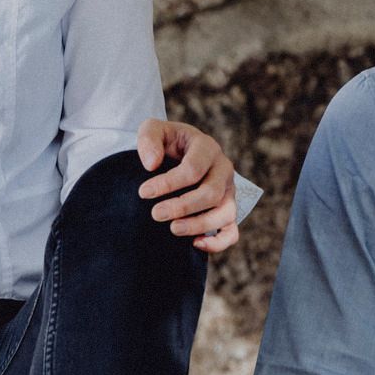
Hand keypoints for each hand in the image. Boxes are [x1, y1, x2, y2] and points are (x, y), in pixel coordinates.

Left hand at [137, 118, 240, 252]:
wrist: (176, 153)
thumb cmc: (165, 142)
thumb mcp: (153, 130)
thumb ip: (148, 139)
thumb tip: (151, 164)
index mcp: (207, 147)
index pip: (193, 169)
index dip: (168, 183)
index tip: (143, 192)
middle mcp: (223, 169)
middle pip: (211, 193)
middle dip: (182, 206)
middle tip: (155, 214)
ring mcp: (228, 191)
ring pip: (225, 214)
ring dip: (199, 225)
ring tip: (173, 229)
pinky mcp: (227, 210)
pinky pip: (231, 232)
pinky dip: (218, 242)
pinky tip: (195, 244)